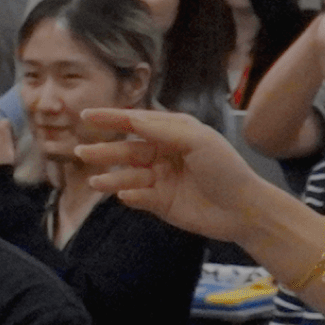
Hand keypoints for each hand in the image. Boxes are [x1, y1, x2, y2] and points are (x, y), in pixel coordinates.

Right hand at [78, 108, 298, 243]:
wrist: (243, 209)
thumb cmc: (226, 168)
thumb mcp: (197, 140)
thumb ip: (162, 130)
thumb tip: (132, 119)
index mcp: (174, 132)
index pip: (137, 122)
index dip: (112, 118)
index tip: (87, 115)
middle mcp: (164, 153)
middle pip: (127, 150)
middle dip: (104, 150)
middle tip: (80, 151)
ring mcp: (162, 179)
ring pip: (128, 175)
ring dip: (111, 177)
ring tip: (94, 181)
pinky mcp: (161, 202)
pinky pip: (139, 197)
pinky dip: (130, 196)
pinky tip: (125, 195)